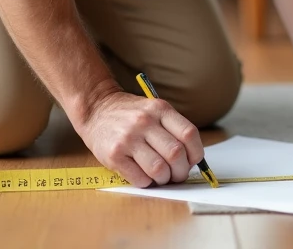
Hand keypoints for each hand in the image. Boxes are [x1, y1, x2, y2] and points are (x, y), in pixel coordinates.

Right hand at [76, 90, 204, 187]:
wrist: (96, 109)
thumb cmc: (129, 114)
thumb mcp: (153, 110)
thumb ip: (172, 129)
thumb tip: (191, 160)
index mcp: (160, 109)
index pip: (189, 134)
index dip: (196, 153)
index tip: (192, 161)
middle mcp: (145, 122)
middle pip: (175, 154)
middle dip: (181, 171)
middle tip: (176, 174)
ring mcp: (128, 139)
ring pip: (159, 169)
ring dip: (164, 179)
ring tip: (160, 176)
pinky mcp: (114, 155)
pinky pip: (140, 179)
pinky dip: (147, 182)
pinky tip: (143, 175)